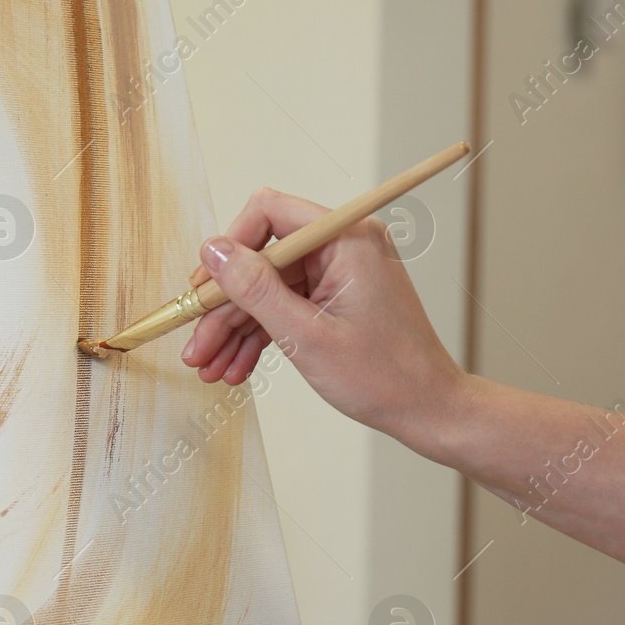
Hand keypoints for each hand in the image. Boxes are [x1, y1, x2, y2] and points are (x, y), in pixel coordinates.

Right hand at [180, 187, 467, 445]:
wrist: (428, 410)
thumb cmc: (384, 376)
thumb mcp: (305, 335)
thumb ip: (255, 289)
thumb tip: (213, 250)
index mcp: (346, 238)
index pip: (269, 214)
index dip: (230, 249)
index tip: (204, 290)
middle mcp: (343, 246)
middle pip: (263, 259)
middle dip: (225, 306)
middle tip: (196, 346)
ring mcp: (339, 273)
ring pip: (269, 288)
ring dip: (236, 328)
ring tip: (208, 368)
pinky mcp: (336, 298)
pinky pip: (286, 306)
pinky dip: (261, 335)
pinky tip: (235, 368)